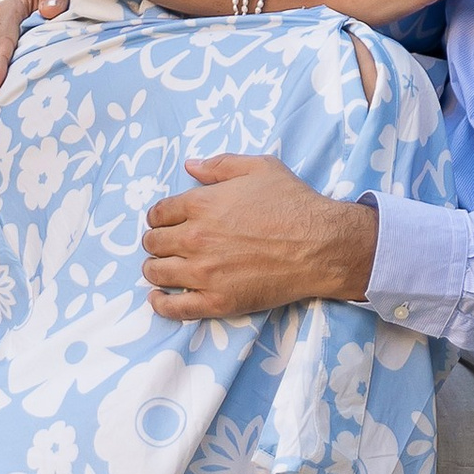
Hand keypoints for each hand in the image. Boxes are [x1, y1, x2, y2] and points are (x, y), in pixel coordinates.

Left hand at [143, 155, 378, 317]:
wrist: (320, 245)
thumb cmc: (293, 203)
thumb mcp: (259, 167)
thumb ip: (219, 165)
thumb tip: (189, 166)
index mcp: (201, 204)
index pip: (159, 213)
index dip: (159, 217)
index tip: (164, 222)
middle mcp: (195, 237)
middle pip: (153, 242)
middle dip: (155, 242)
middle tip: (164, 245)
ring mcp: (204, 272)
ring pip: (157, 273)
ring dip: (154, 269)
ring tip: (161, 268)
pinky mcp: (217, 301)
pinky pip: (175, 308)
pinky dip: (160, 304)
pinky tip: (158, 298)